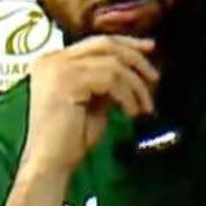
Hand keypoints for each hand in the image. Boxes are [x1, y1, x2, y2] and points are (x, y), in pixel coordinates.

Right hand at [20, 35, 158, 174]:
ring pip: (113, 64)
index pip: (97, 42)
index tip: (150, 48)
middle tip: (155, 77)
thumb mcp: (95, 100)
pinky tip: (131, 113)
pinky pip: (111, 79)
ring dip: (136, 86)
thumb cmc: (72, 137)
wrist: (50, 163)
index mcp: (54, 60)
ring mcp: (58, 68)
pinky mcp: (67, 81)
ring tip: (144, 107)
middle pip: (106, 45)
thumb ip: (108, 80)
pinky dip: (127, 96)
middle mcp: (53, 59)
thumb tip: (135, 66)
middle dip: (136, 58)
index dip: (127, 43)